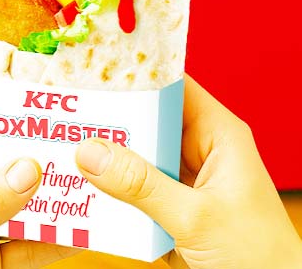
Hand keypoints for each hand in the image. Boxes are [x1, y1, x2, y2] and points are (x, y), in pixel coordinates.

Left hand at [0, 124, 78, 268]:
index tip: (41, 113)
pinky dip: (55, 240)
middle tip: (77, 149)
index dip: (4, 119)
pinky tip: (80, 233)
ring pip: (23, 205)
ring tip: (87, 187)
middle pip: (5, 167)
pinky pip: (30, 244)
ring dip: (52, 199)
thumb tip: (28, 169)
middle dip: (39, 159)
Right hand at [76, 75, 301, 268]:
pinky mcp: (171, 201)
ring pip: (140, 152)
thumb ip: (141, 186)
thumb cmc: (256, 256)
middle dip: (114, 118)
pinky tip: (86, 182)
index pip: (174, 87)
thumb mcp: (196, 217)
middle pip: (150, 119)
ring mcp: (183, 175)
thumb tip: (90, 152)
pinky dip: (115, 183)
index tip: (98, 74)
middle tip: (72, 113)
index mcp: (217, 132)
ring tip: (69, 143)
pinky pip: (137, 182)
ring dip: (111, 153)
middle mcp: (198, 147)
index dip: (139, 77)